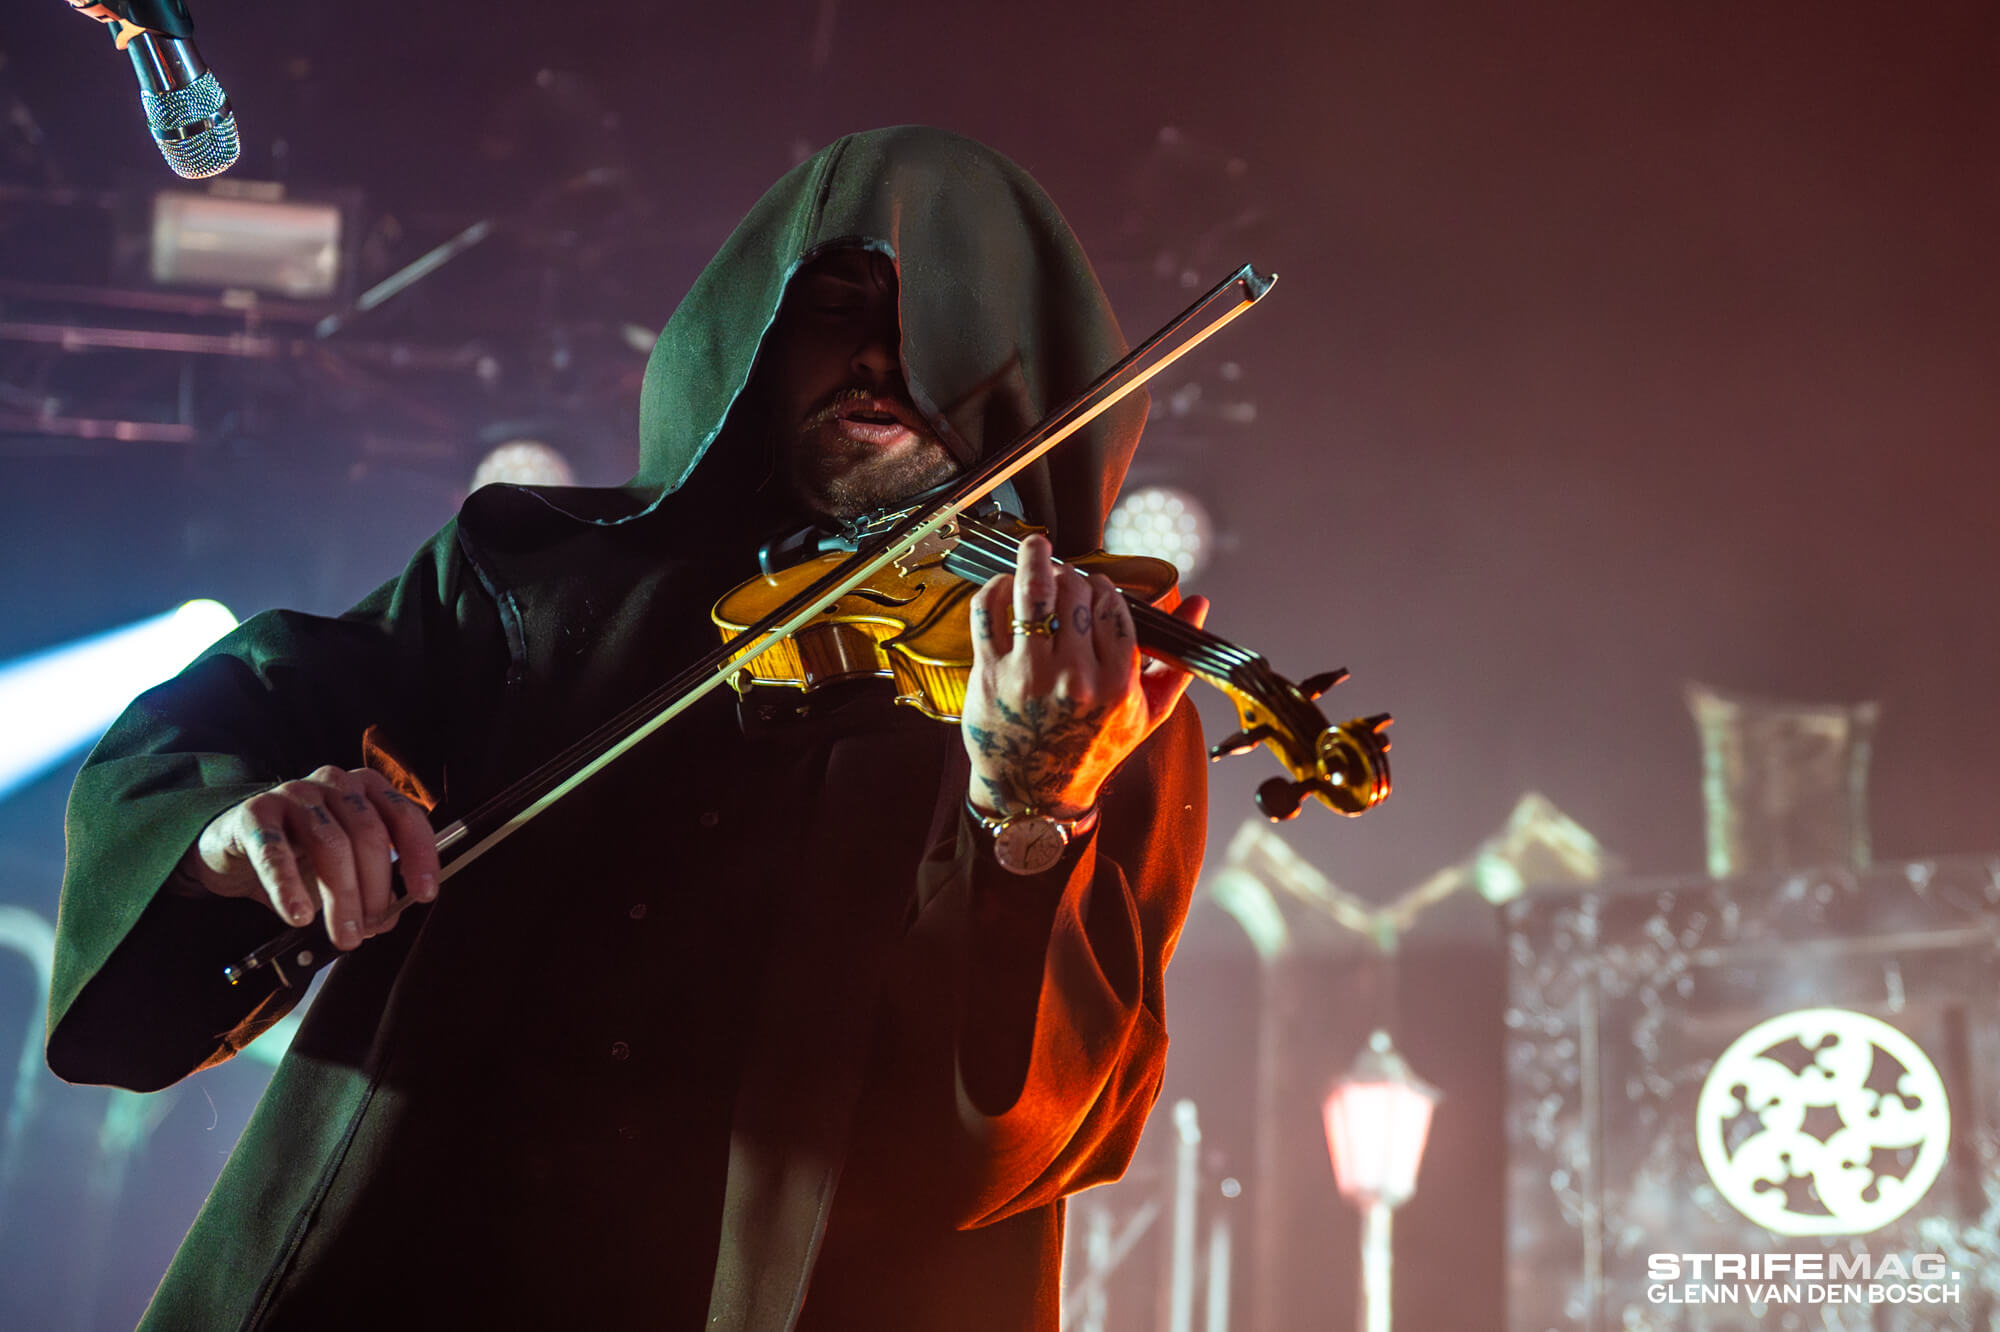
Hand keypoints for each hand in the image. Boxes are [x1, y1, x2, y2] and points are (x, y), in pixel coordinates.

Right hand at [173, 765, 440, 950]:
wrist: (233, 846)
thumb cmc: (298, 855)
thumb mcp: (343, 867)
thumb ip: (370, 886)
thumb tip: (386, 919)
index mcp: (366, 791)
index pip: (405, 816)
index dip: (419, 855)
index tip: (424, 894)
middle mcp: (334, 784)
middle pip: (368, 834)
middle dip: (375, 889)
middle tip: (372, 930)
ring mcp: (294, 794)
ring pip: (330, 844)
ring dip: (340, 897)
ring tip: (344, 935)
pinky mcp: (254, 813)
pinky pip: (275, 851)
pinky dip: (288, 886)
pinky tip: (298, 915)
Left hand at [961, 534, 1208, 817]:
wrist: (1036, 794)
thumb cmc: (1093, 751)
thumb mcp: (1147, 714)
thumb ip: (1176, 659)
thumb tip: (1199, 604)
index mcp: (1117, 684)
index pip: (1114, 606)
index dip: (1104, 588)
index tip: (1096, 588)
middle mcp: (1075, 678)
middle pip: (1075, 592)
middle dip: (1071, 575)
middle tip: (1064, 575)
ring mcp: (1029, 675)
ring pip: (1033, 593)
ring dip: (1033, 559)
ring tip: (1035, 547)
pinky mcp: (990, 674)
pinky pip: (988, 612)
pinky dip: (995, 588)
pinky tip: (1004, 586)